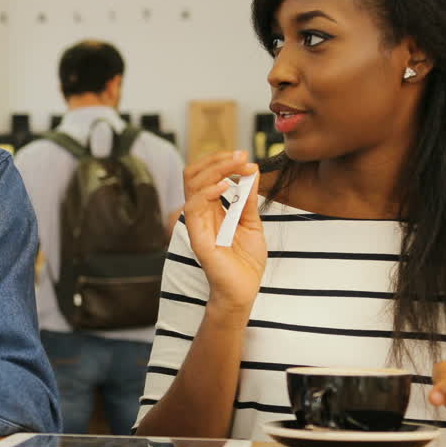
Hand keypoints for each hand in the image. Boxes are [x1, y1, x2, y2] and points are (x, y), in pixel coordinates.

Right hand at [182, 150, 265, 314]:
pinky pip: (194, 206)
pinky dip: (208, 191)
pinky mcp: (197, 237)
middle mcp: (200, 213)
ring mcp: (196, 224)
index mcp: (211, 209)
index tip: (245, 157)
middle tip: (242, 155)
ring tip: (238, 166)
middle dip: (218, 159)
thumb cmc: (245, 262)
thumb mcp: (252, 224)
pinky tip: (226, 186)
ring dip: (217, 169)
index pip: (205, 175)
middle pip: (194, 174)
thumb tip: (250, 173)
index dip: (221, 161)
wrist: (243, 291)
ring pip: (193, 184)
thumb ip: (248, 201)